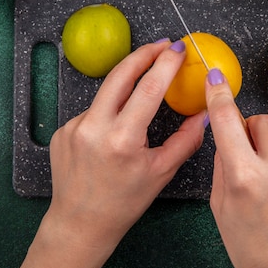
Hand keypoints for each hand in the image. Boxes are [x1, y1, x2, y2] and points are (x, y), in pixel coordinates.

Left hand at [12, 40, 204, 267]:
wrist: (80, 222)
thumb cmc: (123, 202)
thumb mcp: (161, 172)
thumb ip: (186, 140)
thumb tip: (204, 114)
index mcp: (121, 139)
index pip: (147, 88)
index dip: (165, 63)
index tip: (177, 48)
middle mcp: (93, 128)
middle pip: (120, 74)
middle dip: (143, 53)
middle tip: (161, 44)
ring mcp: (74, 126)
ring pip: (106, 94)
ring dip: (126, 87)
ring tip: (142, 97)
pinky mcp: (63, 129)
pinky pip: (93, 110)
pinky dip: (109, 112)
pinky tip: (114, 132)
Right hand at [205, 68, 267, 267]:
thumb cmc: (250, 249)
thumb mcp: (220, 208)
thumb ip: (223, 167)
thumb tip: (226, 138)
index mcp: (244, 177)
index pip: (228, 122)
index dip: (219, 96)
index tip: (216, 79)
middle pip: (265, 121)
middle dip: (253, 129)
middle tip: (248, 150)